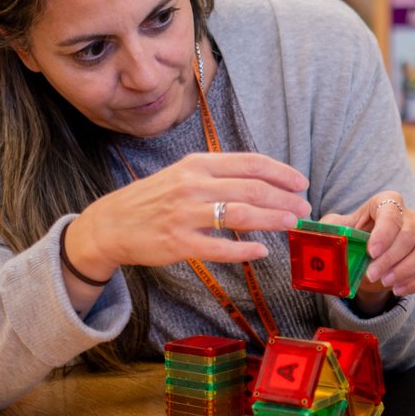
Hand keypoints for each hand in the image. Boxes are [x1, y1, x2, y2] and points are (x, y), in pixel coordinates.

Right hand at [67, 152, 310, 278]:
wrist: (111, 224)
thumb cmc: (153, 199)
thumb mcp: (184, 175)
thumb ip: (219, 175)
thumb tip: (262, 182)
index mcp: (197, 164)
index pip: (250, 163)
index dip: (281, 173)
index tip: (301, 183)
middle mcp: (193, 185)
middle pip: (252, 189)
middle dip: (284, 199)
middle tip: (304, 208)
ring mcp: (185, 215)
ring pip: (241, 216)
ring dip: (272, 220)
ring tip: (292, 224)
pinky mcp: (178, 243)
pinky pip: (219, 248)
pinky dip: (244, 251)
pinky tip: (261, 252)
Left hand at [320, 191, 414, 308]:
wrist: (362, 262)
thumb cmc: (349, 240)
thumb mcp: (333, 232)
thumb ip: (324, 230)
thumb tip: (302, 231)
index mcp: (384, 204)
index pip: (392, 208)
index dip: (384, 230)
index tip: (370, 251)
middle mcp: (407, 218)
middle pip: (410, 233)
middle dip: (391, 257)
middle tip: (371, 274)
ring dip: (407, 269)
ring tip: (386, 282)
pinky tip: (397, 290)